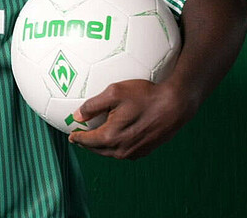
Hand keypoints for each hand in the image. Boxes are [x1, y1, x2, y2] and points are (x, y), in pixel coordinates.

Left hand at [67, 79, 196, 159]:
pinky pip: (124, 152)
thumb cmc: (145, 95)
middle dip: (87, 144)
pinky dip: (115, 147)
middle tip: (80, 138)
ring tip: (95, 139)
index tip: (71, 135)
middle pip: (98, 150)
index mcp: (111, 136)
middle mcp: (122, 149)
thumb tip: (77, 115)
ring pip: (111, 153)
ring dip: (101, 147)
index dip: (78, 137)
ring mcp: (135, 152)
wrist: (175, 105)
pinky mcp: (145, 151)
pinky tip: (115, 139)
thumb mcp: (115, 92)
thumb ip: (93, 105)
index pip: (88, 141)